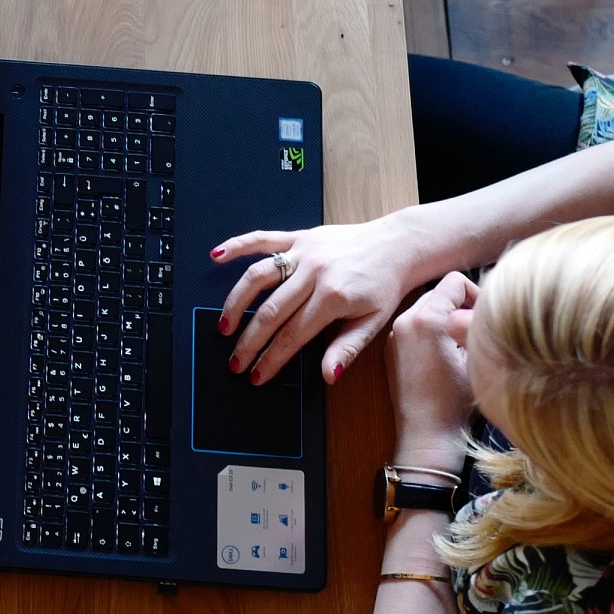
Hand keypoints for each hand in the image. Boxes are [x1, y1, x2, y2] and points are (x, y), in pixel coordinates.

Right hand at [214, 212, 432, 384]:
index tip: (256, 375)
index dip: (271, 359)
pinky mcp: (299, 237)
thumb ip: (347, 349)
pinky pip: (263, 239)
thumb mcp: (374, 323)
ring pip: (258, 277)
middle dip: (249, 341)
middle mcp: (314, 272)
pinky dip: (237, 245)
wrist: (396, 245)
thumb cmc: (385, 286)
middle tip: (234, 362)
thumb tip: (328, 376)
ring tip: (223, 326)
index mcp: (333, 298)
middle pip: (270, 311)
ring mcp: (303, 252)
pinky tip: (217, 256)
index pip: (292, 335)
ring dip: (236, 302)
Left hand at [388, 272, 479, 474]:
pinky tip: (445, 356)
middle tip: (476, 332)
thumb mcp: (477, 358)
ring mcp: (395, 335)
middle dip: (460, 306)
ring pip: (426, 308)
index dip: (476, 294)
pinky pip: (415, 326)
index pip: (455, 281)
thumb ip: (476, 325)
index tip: (485, 317)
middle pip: (439, 292)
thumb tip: (481, 310)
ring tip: (461, 346)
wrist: (427, 436)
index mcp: (427, 319)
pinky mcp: (391, 349)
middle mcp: (405, 321)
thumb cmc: (456, 403)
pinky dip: (431, 331)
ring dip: (445, 318)